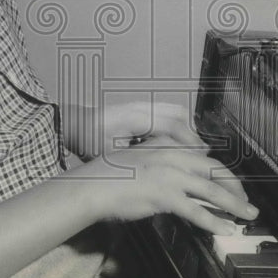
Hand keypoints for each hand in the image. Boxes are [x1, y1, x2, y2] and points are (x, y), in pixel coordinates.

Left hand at [66, 100, 207, 159]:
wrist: (76, 126)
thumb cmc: (90, 140)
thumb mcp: (112, 156)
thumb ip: (136, 161)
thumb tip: (158, 172)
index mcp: (136, 119)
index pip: (173, 126)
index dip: (189, 142)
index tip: (200, 156)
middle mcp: (141, 108)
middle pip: (179, 115)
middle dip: (192, 135)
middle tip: (201, 153)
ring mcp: (141, 105)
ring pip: (174, 112)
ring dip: (185, 129)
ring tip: (191, 149)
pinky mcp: (139, 108)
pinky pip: (165, 112)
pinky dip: (175, 125)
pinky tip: (175, 141)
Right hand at [78, 134, 256, 235]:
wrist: (94, 185)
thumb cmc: (112, 174)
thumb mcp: (141, 156)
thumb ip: (163, 160)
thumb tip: (182, 173)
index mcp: (169, 146)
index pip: (206, 159)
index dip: (224, 175)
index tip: (233, 187)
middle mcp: (174, 157)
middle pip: (216, 172)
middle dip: (236, 189)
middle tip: (247, 203)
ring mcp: (171, 176)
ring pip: (212, 191)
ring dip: (234, 205)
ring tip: (247, 216)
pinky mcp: (165, 195)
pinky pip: (196, 210)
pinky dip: (213, 221)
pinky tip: (224, 228)